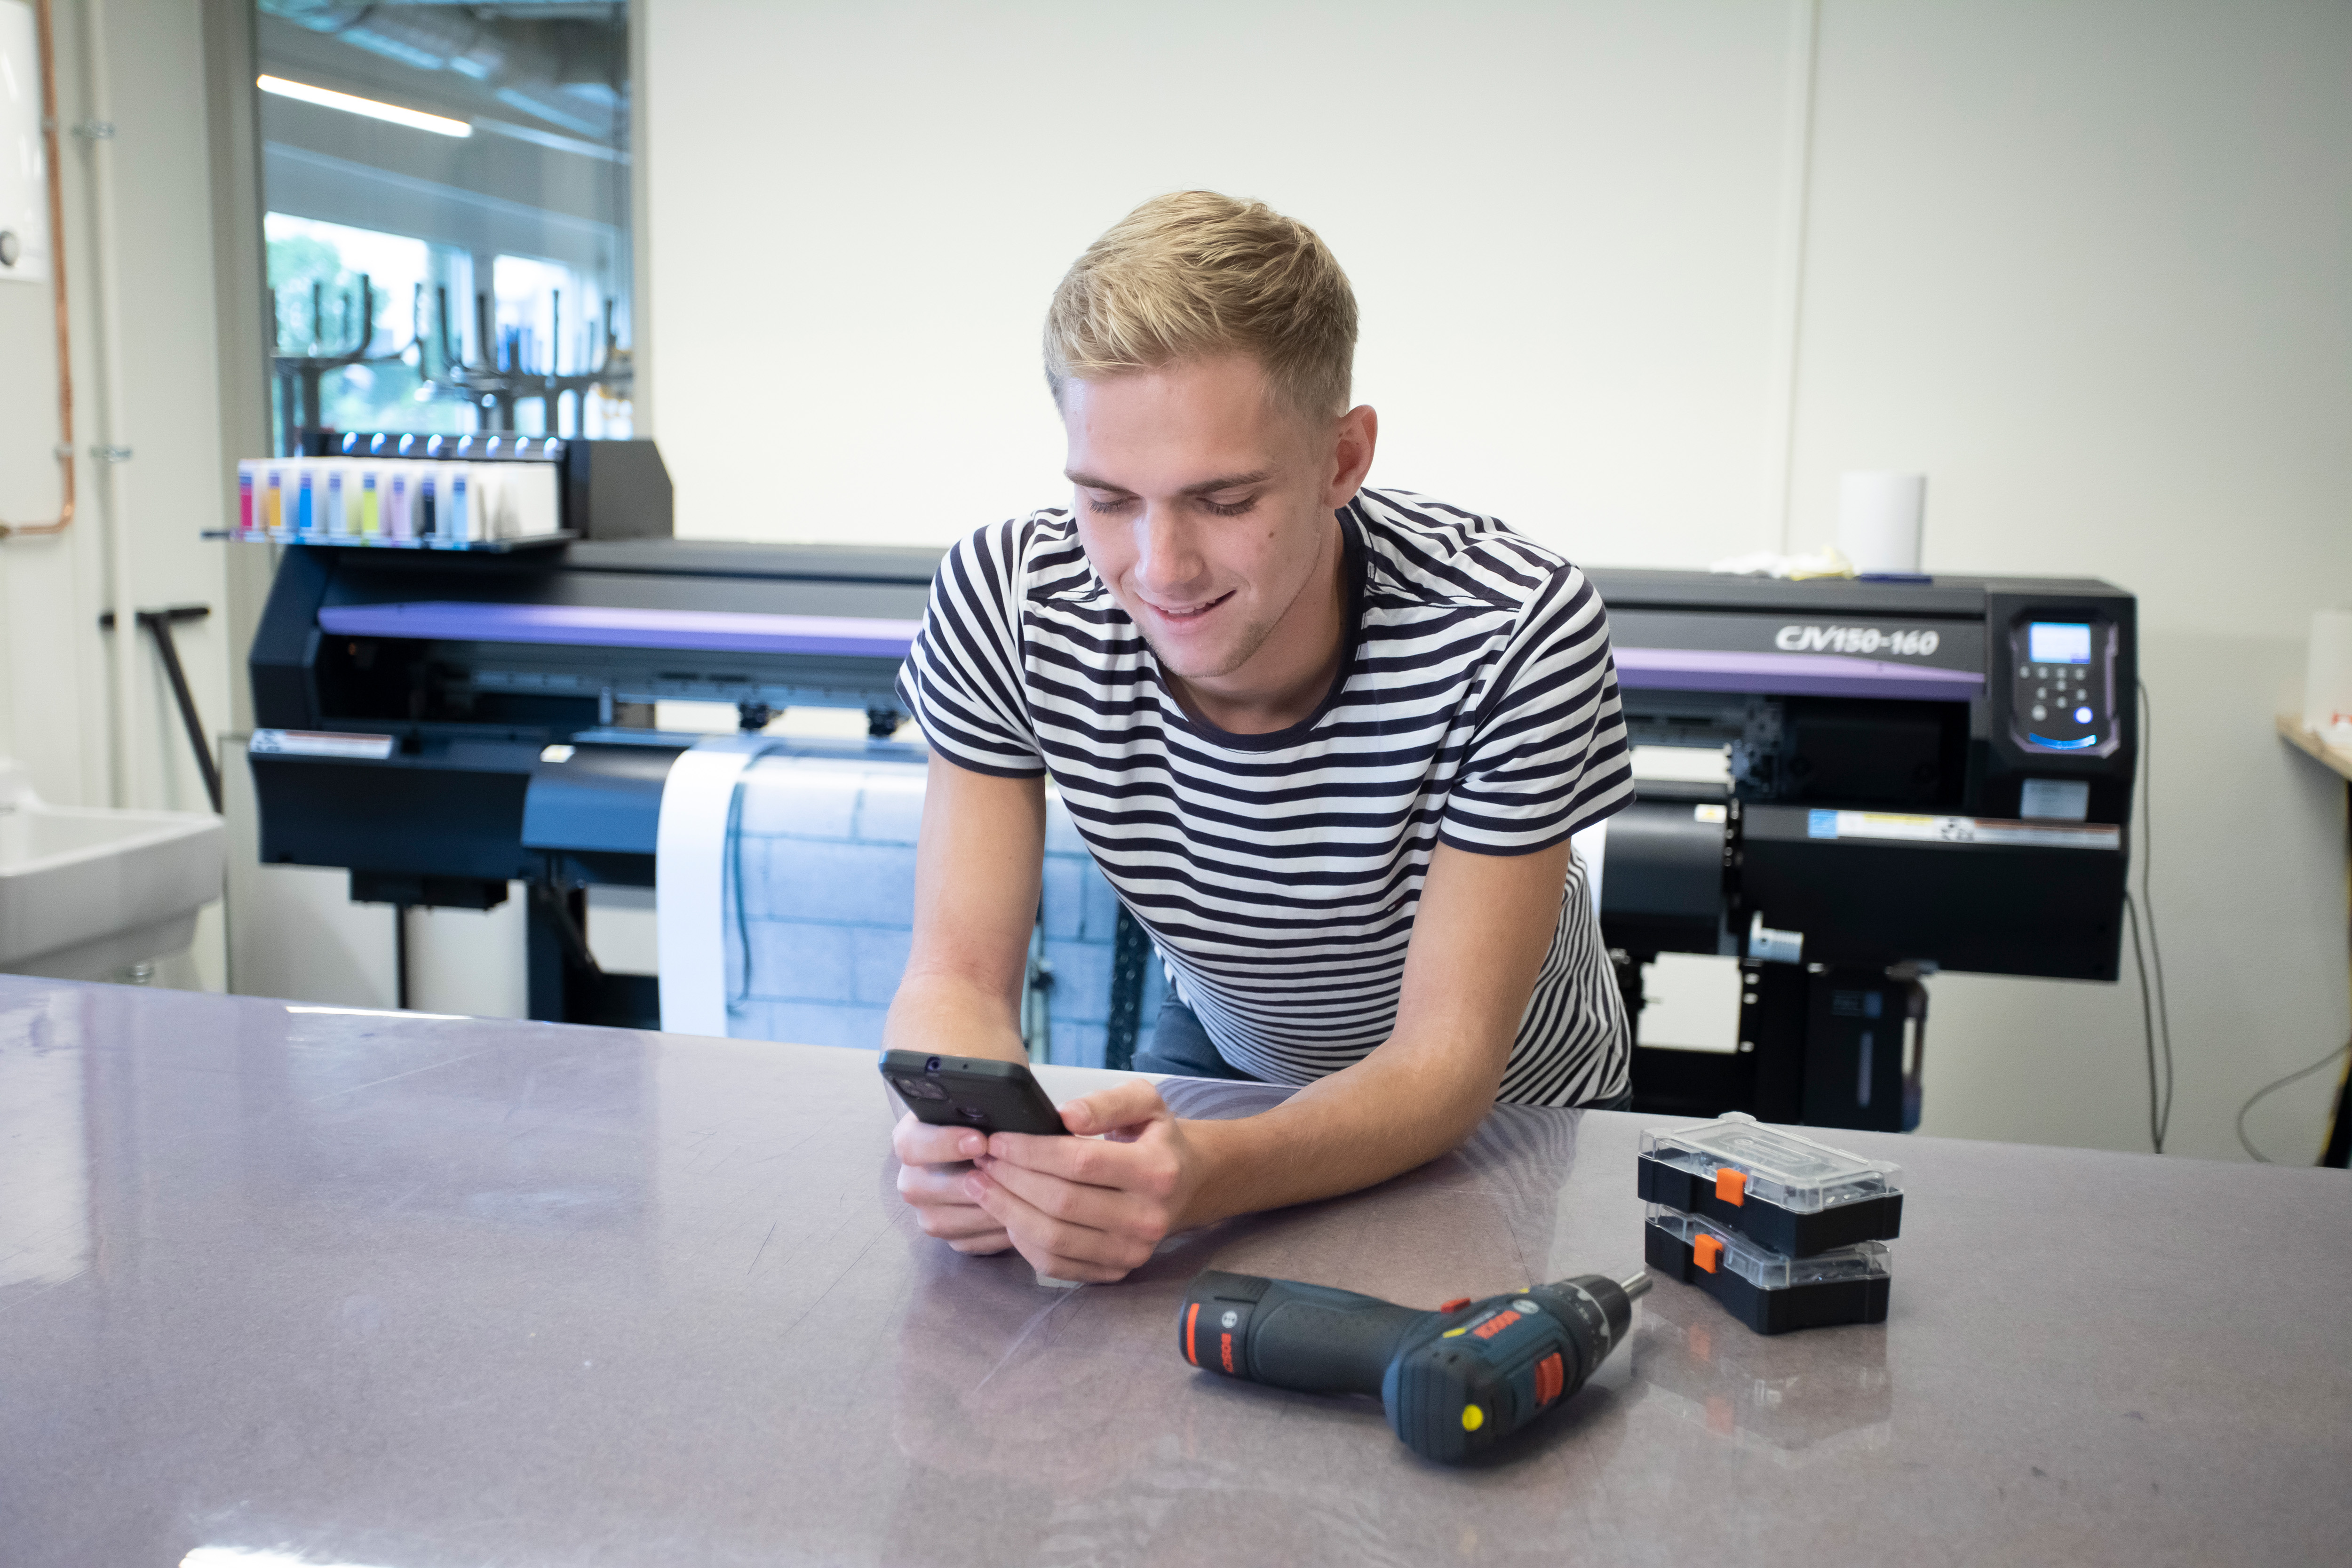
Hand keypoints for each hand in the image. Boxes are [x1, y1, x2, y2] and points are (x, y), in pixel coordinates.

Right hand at [892, 1112, 1012, 1254]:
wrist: (989, 1156)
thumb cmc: (985, 1128)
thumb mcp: (978, 1112)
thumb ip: (980, 1111)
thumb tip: (1000, 1115)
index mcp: (910, 1140)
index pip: (911, 1144)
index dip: (944, 1143)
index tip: (980, 1141)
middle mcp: (911, 1178)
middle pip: (923, 1187)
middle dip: (970, 1183)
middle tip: (1005, 1174)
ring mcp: (927, 1211)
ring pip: (946, 1220)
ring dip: (985, 1210)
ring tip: (1020, 1196)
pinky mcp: (948, 1235)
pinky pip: (966, 1240)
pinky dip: (993, 1232)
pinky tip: (1019, 1219)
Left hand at [966, 1080, 1201, 1283]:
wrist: (1187, 1184)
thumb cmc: (1156, 1138)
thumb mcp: (1145, 1102)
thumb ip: (1106, 1102)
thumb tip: (1066, 1115)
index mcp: (1157, 1170)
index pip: (1081, 1163)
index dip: (1032, 1152)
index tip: (998, 1140)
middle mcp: (1148, 1218)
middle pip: (1062, 1203)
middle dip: (1011, 1180)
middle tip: (981, 1160)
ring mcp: (1132, 1251)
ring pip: (1054, 1239)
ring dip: (1007, 1212)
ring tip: (980, 1186)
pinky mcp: (1115, 1272)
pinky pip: (1056, 1265)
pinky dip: (1022, 1242)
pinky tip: (1005, 1215)